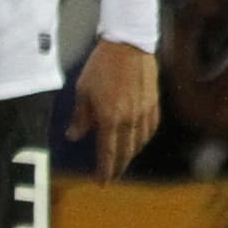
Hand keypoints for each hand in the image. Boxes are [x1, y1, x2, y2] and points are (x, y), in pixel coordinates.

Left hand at [72, 38, 159, 181]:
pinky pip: (150, 129)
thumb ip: (80, 117)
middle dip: (118, 167)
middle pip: (125, 152)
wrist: (128, 45)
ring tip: (122, 160)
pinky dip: (143, 140)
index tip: (102, 182)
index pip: (108, 152)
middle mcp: (129, 119)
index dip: (105, 170)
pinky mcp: (153, 103)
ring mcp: (144, 112)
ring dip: (130, 155)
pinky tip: (137, 141)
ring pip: (139, 143)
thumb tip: (74, 136)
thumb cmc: (101, 66)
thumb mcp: (82, 91)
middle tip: (111, 176)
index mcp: (110, 117)